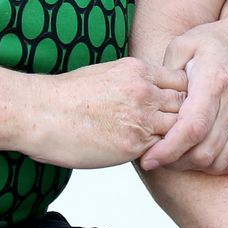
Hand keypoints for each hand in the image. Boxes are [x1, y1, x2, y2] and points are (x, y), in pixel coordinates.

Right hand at [19, 57, 186, 168]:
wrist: (39, 113)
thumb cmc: (65, 96)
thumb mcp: (104, 74)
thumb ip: (132, 82)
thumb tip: (148, 95)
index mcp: (137, 70)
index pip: (181, 80)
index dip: (183, 96)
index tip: (178, 108)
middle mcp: (143, 90)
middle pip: (186, 103)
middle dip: (188, 117)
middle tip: (184, 132)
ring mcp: (140, 117)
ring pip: (178, 128)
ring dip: (177, 138)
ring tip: (174, 148)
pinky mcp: (132, 144)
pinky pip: (162, 150)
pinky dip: (164, 154)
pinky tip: (158, 158)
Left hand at [141, 0, 227, 172]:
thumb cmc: (217, 40)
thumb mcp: (184, 43)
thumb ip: (165, 73)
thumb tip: (151, 101)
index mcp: (214, 82)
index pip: (192, 128)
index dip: (168, 149)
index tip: (148, 159)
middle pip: (204, 151)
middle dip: (176, 162)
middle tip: (159, 158)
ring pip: (220, 162)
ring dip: (195, 167)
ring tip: (178, 157)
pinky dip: (218, 167)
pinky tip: (203, 156)